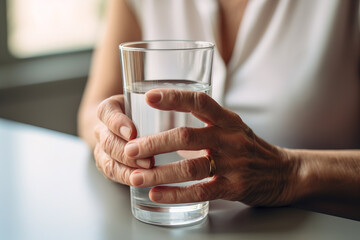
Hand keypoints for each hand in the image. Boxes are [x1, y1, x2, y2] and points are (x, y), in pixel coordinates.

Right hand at [94, 95, 153, 183]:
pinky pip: (113, 174)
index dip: (117, 123)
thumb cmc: (142, 112)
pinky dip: (126, 178)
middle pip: (108, 142)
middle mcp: (102, 129)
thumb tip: (179, 102)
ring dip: (128, 168)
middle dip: (128, 152)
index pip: (107, 112)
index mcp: (110, 109)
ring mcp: (102, 149)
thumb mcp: (147, 103)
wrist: (126, 127)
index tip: (133, 132)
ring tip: (147, 171)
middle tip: (148, 160)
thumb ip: (159, 102)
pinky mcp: (107, 164)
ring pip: (108, 161)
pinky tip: (141, 181)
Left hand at [125, 89, 302, 206]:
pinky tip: (156, 195)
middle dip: (154, 143)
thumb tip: (168, 119)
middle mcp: (229, 138)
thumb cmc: (251, 148)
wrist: (285, 173)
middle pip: (186, 137)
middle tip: (131, 149)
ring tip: (136, 177)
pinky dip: (175, 194)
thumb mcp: (233, 127)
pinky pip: (199, 192)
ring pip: (189, 167)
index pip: (199, 101)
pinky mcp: (233, 188)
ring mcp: (232, 164)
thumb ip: (205, 122)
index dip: (174, 97)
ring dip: (159, 173)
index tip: (149, 96)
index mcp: (227, 120)